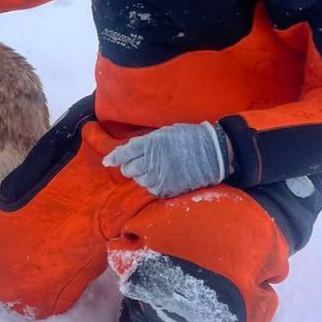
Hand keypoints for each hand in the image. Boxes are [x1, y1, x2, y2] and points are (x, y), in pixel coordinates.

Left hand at [103, 121, 230, 198]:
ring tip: (155, 169)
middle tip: (139, 164)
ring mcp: (159, 176)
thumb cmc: (189, 138)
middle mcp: (151, 160)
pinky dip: (154, 184)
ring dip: (143, 176)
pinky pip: (152, 189)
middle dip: (130, 167)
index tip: (108, 161)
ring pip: (139, 180)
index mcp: (150, 144)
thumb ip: (146, 142)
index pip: (124, 152)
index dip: (114, 157)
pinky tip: (163, 177)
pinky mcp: (167, 188)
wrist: (212, 153)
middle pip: (128, 169)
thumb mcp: (165, 133)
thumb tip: (129, 149)